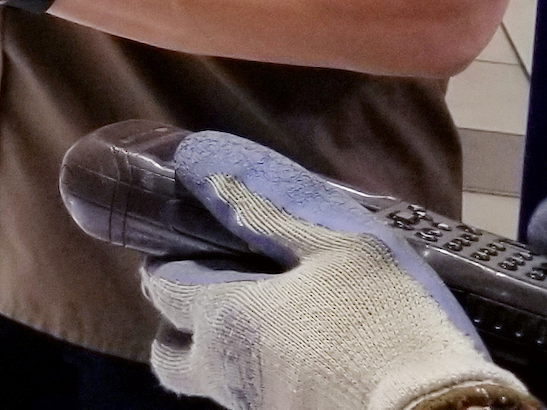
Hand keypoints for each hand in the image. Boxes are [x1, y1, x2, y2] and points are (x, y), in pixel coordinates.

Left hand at [141, 131, 532, 409]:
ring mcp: (258, 409)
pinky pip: (258, 400)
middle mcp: (226, 373)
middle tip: (209, 295)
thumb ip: (263, 205)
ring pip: (215, 383)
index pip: (163, 289)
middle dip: (177, 325)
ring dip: (220, 354)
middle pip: (172, 356)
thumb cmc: (383, 322)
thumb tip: (196, 162)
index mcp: (225, 317)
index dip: (165, 263)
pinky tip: (305, 358)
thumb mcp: (334, 243)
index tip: (179, 246)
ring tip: (265, 326)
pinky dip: (265, 377)